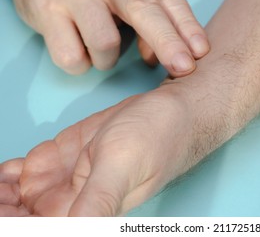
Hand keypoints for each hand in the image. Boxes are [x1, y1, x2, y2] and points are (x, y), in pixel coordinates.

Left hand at [0, 88, 193, 215]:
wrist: (167, 110)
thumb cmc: (156, 136)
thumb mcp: (122, 167)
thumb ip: (97, 203)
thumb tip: (75, 233)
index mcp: (84, 215)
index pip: (36, 230)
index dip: (9, 223)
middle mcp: (70, 204)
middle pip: (19, 218)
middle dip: (1, 210)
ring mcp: (63, 181)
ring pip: (14, 199)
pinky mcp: (61, 159)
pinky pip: (21, 174)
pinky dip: (3, 177)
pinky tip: (1, 172)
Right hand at [1, 0, 208, 75]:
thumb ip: (148, 17)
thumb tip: (157, 58)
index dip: (187, 25)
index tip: (201, 51)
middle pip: (141, 8)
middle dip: (167, 43)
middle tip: (184, 68)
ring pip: (105, 42)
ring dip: (109, 59)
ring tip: (100, 46)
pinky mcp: (44, 10)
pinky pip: (73, 58)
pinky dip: (82, 63)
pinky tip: (77, 47)